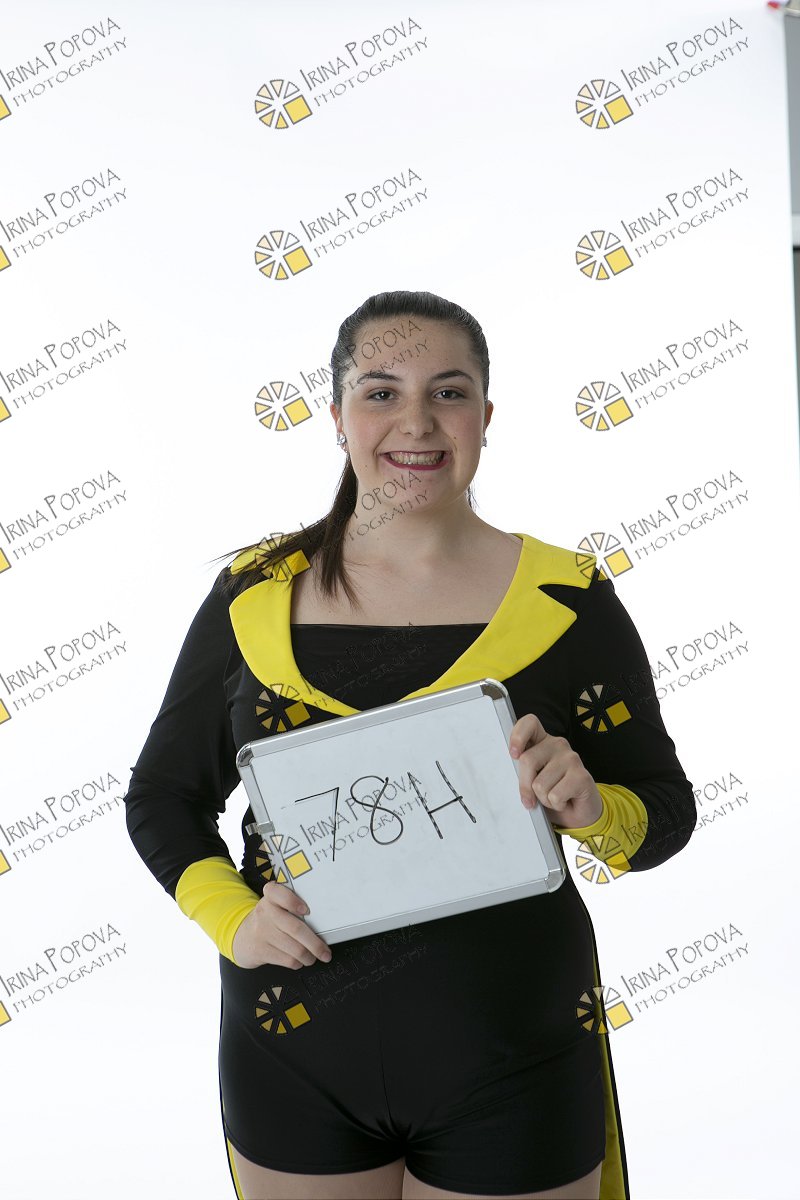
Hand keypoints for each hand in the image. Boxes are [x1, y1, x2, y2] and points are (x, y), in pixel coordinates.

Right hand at [232, 881, 332, 969]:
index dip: (293, 902)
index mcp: (270, 896)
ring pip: (295, 949)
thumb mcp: (275, 905)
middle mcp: (265, 912)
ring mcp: (262, 932)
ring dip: (309, 957)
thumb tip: (323, 919)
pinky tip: (299, 961)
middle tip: (325, 952)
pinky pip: (287, 960)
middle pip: (296, 928)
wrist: (242, 938)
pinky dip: (298, 963)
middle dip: (315, 944)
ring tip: (313, 957)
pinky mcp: (261, 951)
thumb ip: (292, 904)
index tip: (307, 910)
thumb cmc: (268, 920)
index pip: (278, 892)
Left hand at [509, 714, 603, 828]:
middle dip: (525, 786)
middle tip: (533, 797)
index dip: (518, 736)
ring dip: (544, 799)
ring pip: (540, 784)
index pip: (530, 723)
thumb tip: (508, 777)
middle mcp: (558, 745)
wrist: (579, 812)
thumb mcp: (533, 781)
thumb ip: (523, 772)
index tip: (513, 754)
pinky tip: (564, 801)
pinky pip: (555, 795)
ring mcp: (571, 759)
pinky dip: (556, 804)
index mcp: (543, 742)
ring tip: (554, 797)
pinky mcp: (582, 776)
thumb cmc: (553, 793)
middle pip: (527, 760)